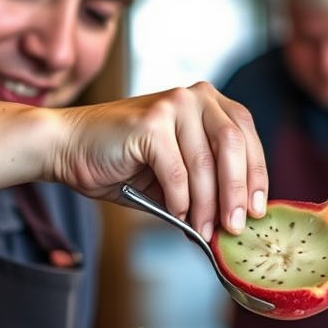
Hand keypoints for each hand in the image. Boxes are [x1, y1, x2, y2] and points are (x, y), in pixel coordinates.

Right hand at [50, 82, 266, 239]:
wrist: (67, 148)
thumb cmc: (121, 164)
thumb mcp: (175, 174)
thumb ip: (206, 186)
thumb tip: (236, 222)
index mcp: (207, 102)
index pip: (246, 136)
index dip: (257, 174)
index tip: (260, 209)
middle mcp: (194, 96)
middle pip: (233, 145)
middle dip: (237, 192)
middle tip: (236, 227)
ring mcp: (172, 105)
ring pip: (205, 163)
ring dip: (207, 204)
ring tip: (204, 231)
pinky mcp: (150, 122)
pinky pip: (177, 171)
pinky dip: (179, 200)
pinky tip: (176, 216)